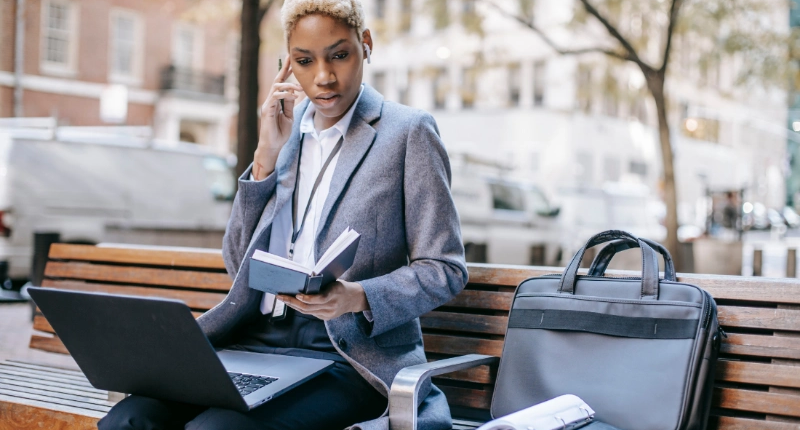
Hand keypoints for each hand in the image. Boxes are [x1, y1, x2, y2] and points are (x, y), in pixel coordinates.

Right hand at [253, 54, 304, 179]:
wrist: (273, 146)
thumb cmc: (280, 133)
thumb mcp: (289, 116)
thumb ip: (289, 105)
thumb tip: (294, 93)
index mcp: (276, 101)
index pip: (282, 83)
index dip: (286, 72)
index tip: (293, 63)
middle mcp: (271, 100)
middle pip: (277, 80)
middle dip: (284, 69)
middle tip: (290, 58)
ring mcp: (268, 104)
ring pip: (276, 87)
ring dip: (289, 85)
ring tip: (300, 88)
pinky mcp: (267, 110)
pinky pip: (275, 97)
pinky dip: (284, 94)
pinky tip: (293, 96)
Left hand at [278, 280, 368, 320]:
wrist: (354, 299)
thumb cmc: (341, 286)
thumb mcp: (333, 282)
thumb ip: (320, 284)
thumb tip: (302, 280)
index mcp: (335, 294)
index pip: (320, 299)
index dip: (307, 298)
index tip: (297, 294)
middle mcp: (331, 306)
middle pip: (308, 307)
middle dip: (292, 302)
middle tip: (280, 296)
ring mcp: (328, 314)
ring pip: (307, 311)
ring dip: (293, 305)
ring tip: (283, 299)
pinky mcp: (325, 318)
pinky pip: (310, 313)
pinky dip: (300, 308)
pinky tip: (292, 303)